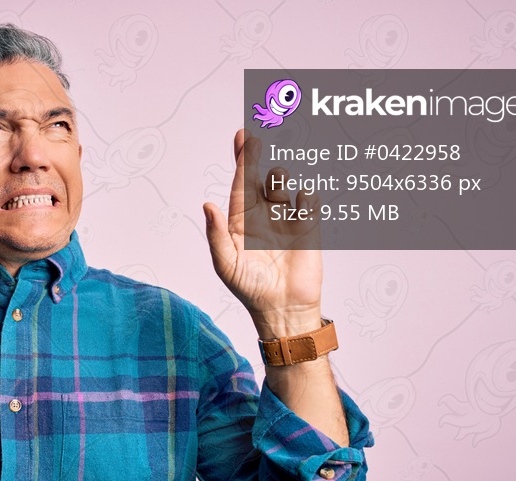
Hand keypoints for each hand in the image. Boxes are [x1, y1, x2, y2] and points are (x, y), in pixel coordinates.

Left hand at [204, 129, 322, 337]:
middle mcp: (262, 214)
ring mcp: (286, 218)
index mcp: (240, 220)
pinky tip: (301, 202)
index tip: (242, 136)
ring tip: (277, 187)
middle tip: (257, 137)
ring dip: (279, 179)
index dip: (241, 160)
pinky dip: (305, 196)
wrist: (283, 308)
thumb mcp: (226, 264)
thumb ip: (217, 234)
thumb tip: (207, 205)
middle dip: (257, 156)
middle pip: (260, 176)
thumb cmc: (250, 288)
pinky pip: (308, 201)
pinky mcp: (308, 227)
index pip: (240, 184)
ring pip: (283, 184)